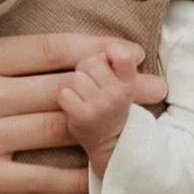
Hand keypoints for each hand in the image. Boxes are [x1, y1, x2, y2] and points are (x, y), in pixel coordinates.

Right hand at [0, 33, 167, 193]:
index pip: (48, 48)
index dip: (95, 49)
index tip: (131, 50)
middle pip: (64, 87)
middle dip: (117, 86)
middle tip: (158, 87)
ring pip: (57, 129)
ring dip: (104, 126)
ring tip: (143, 126)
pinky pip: (36, 178)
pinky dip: (72, 177)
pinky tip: (101, 173)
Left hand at [58, 44, 141, 176]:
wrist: (110, 144)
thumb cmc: (112, 106)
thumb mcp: (123, 84)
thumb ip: (116, 62)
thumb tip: (106, 48)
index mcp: (129, 82)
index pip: (123, 55)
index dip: (112, 52)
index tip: (110, 56)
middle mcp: (118, 94)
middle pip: (89, 63)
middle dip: (85, 71)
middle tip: (92, 86)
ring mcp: (101, 106)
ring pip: (74, 78)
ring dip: (73, 86)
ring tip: (83, 97)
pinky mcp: (83, 117)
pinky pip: (63, 93)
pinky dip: (65, 99)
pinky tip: (74, 107)